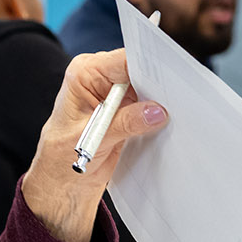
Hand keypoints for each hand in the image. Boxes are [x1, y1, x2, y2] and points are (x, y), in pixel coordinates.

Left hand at [20, 49, 167, 241]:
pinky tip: (171, 122)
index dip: (147, 67)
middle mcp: (101, 77)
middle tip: (179, 98)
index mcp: (84, 73)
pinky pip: (151, 104)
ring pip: (149, 87)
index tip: (168, 78)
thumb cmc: (62, 157)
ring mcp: (117, 92)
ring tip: (178, 112)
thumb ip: (124, 123)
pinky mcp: (129, 108)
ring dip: (162, 100)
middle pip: (140, 70)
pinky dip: (160, 113)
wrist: (64, 180)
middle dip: (158, 84)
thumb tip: (157, 112)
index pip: (123, 61)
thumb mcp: (92, 139)